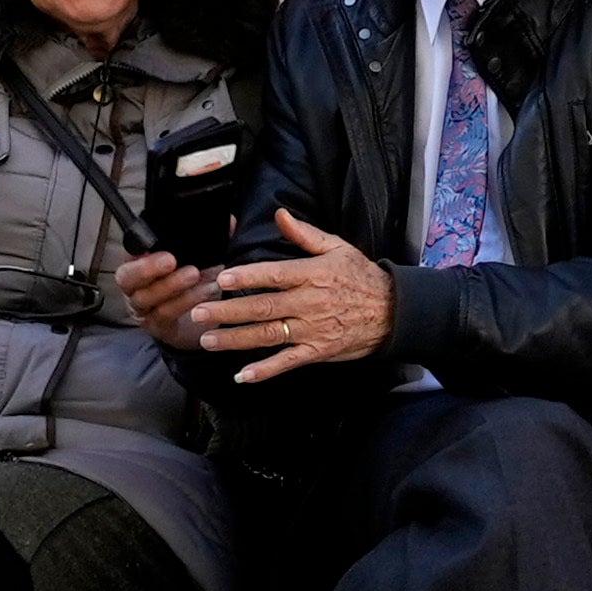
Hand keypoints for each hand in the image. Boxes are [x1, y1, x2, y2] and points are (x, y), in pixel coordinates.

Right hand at [113, 248, 207, 342]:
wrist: (203, 321)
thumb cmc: (194, 284)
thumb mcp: (200, 260)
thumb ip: (209, 240)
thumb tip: (229, 222)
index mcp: (140, 264)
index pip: (130, 252)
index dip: (137, 247)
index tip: (154, 240)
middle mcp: (135, 287)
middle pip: (127, 277)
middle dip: (147, 268)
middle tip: (170, 260)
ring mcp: (143, 309)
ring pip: (146, 297)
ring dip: (172, 285)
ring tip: (195, 274)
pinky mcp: (157, 327)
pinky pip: (165, 314)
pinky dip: (186, 301)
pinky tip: (206, 291)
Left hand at [187, 212, 394, 383]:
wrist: (393, 311)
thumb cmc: (361, 276)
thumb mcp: (338, 248)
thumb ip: (305, 234)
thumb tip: (279, 215)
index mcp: (313, 274)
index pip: (275, 275)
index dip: (247, 277)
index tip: (222, 279)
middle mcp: (310, 302)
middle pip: (263, 308)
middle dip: (227, 312)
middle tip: (198, 313)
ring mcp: (313, 329)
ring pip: (268, 335)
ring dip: (236, 339)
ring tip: (207, 340)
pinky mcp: (317, 351)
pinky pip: (287, 362)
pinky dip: (265, 370)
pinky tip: (242, 375)